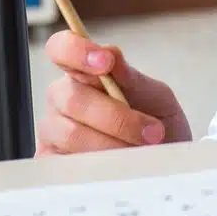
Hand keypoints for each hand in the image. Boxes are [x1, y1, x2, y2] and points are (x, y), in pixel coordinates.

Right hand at [37, 31, 192, 154]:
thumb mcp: (156, 98)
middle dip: (116, 116)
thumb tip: (112, 55)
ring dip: (113, 144)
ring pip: (72, 133)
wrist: (164, 166)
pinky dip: (100, 166)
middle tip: (153, 132)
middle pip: (73, 98)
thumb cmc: (156, 125)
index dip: (76, 51)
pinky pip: (66, 165)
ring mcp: (53, 133)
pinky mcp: (53, 165)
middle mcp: (62, 100)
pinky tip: (118, 166)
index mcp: (83, 74)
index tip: (106, 63)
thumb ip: (133, 78)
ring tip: (141, 151)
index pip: (62, 48)